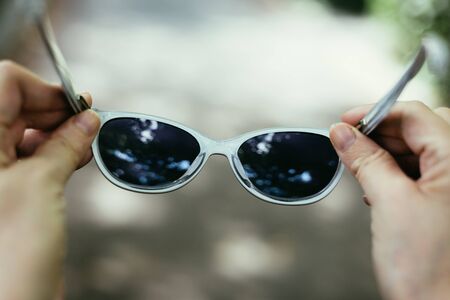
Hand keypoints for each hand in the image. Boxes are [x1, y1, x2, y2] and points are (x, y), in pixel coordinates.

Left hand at [0, 61, 99, 299]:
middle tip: (86, 121)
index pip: (4, 85)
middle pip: (16, 107)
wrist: (10, 298)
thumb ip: (66, 145)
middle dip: (55, 111)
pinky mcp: (8, 188)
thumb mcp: (41, 186)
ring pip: (25, 132)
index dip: (43, 89)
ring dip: (59, 132)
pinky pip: (31, 156)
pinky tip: (76, 156)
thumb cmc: (5, 257)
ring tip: (84, 141)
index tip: (76, 102)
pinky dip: (56, 152)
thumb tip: (87, 120)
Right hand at [329, 101, 449, 299]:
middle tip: (348, 141)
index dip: (375, 113)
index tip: (345, 120)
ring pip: (419, 151)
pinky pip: (422, 173)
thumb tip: (342, 133)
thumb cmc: (430, 269)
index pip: (415, 116)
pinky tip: (377, 185)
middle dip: (380, 133)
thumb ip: (365, 160)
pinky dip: (396, 172)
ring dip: (386, 154)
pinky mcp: (448, 202)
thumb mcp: (389, 203)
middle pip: (419, 130)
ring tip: (359, 166)